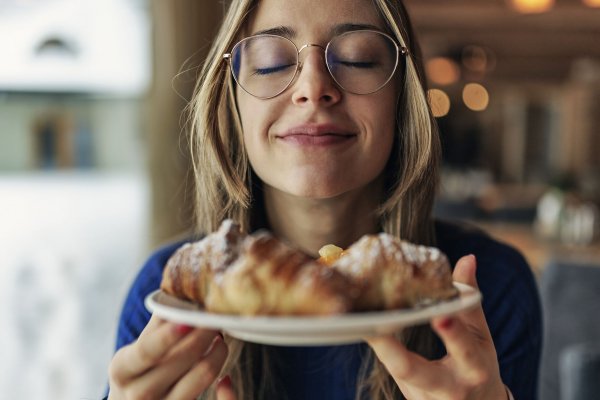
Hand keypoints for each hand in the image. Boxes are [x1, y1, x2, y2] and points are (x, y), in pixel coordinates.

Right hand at [107, 315, 228, 399]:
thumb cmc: (138, 373)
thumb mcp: (137, 350)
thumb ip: (158, 323)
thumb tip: (182, 290)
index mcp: (122, 369)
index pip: (146, 351)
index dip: (168, 336)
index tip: (190, 320)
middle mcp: (136, 394)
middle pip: (177, 363)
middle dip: (202, 338)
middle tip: (216, 320)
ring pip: (196, 383)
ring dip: (215, 357)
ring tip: (221, 340)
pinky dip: (225, 395)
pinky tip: (226, 380)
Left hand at [366, 255, 506, 399]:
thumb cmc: (477, 366)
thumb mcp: (481, 337)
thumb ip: (469, 301)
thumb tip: (467, 258)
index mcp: (474, 368)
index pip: (464, 349)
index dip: (453, 333)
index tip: (440, 315)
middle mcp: (449, 388)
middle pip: (414, 372)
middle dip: (393, 351)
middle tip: (373, 327)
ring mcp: (424, 398)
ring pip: (395, 372)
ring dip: (378, 346)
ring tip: (356, 319)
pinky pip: (390, 372)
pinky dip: (379, 350)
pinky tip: (362, 327)